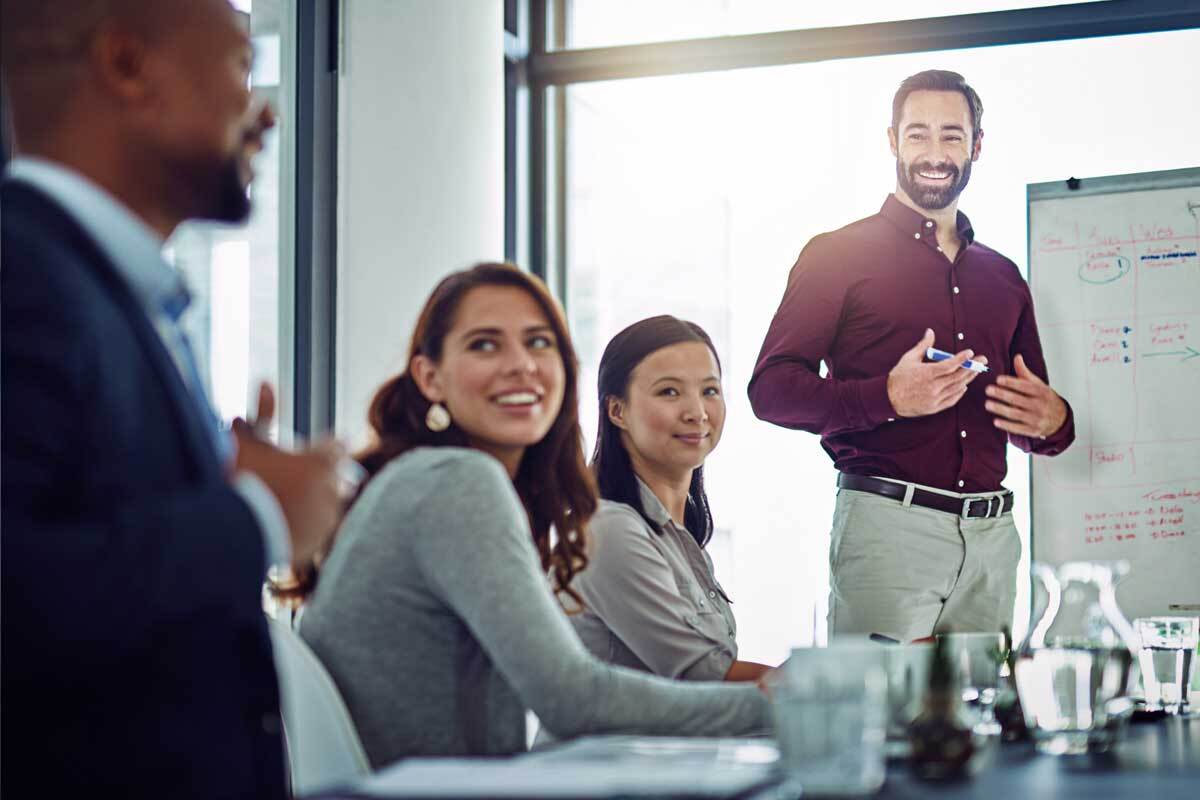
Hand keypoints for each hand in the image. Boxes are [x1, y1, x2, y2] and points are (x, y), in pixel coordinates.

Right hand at [233, 383, 344, 565]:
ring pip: (329, 504)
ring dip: (315, 501)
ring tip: (286, 501)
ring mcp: (324, 522)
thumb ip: (260, 412)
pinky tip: (284, 523)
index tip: (310, 451)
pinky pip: (317, 530)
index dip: (322, 447)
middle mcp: (331, 493)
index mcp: (321, 464)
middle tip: (296, 477)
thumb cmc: (236, 481)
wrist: (225, 533)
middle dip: (322, 475)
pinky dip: (306, 525)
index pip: (337, 446)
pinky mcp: (315, 546)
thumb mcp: (244, 442)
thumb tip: (267, 382)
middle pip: (338, 476)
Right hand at [887, 329, 987, 417]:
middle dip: (972, 367)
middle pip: (958, 376)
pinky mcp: (934, 407)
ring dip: (968, 379)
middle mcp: (933, 387)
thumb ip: (923, 345)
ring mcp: (934, 398)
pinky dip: (959, 392)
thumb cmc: (898, 377)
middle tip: (982, 360)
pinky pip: (952, 400)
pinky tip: (964, 385)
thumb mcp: (909, 358)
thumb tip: (930, 331)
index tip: (970, 353)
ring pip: (957, 388)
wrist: (888, 398)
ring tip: (976, 371)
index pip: (949, 365)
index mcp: (926, 373)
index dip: (962, 359)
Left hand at [984, 354, 1066, 438]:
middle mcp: (1040, 405)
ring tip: (987, 404)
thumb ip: (1024, 372)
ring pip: (1016, 414)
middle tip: (988, 390)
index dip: (1011, 382)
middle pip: (1018, 399)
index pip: (1024, 386)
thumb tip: (1017, 357)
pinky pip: (1018, 428)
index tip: (998, 379)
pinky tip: (995, 421)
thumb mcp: (1037, 384)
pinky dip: (1007, 425)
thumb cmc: (1044, 398)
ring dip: (1000, 409)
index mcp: (1041, 392)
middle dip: (1002, 394)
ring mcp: (1036, 419)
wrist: (1060, 418)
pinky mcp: (1032, 430)